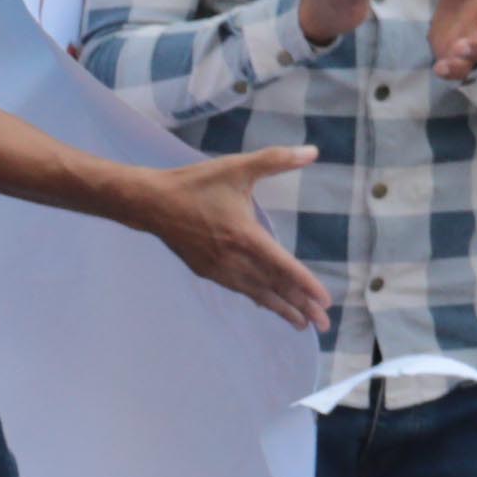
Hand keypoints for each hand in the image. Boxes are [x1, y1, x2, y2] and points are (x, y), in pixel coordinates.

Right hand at [136, 144, 336, 333]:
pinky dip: (257, 299)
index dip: (306, 284)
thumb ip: (276, 159)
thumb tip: (313, 152)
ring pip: (256, 293)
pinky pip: (239, 289)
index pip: (283, 266)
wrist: (150, 203)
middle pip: (273, 287)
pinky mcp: (206, 270)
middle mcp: (233, 259)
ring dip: (280, 308)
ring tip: (301, 323)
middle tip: (324, 324)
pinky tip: (266, 304)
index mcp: (245, 236)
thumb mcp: (237, 167)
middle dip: (301, 306)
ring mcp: (218, 268)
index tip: (325, 301)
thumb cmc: (195, 184)